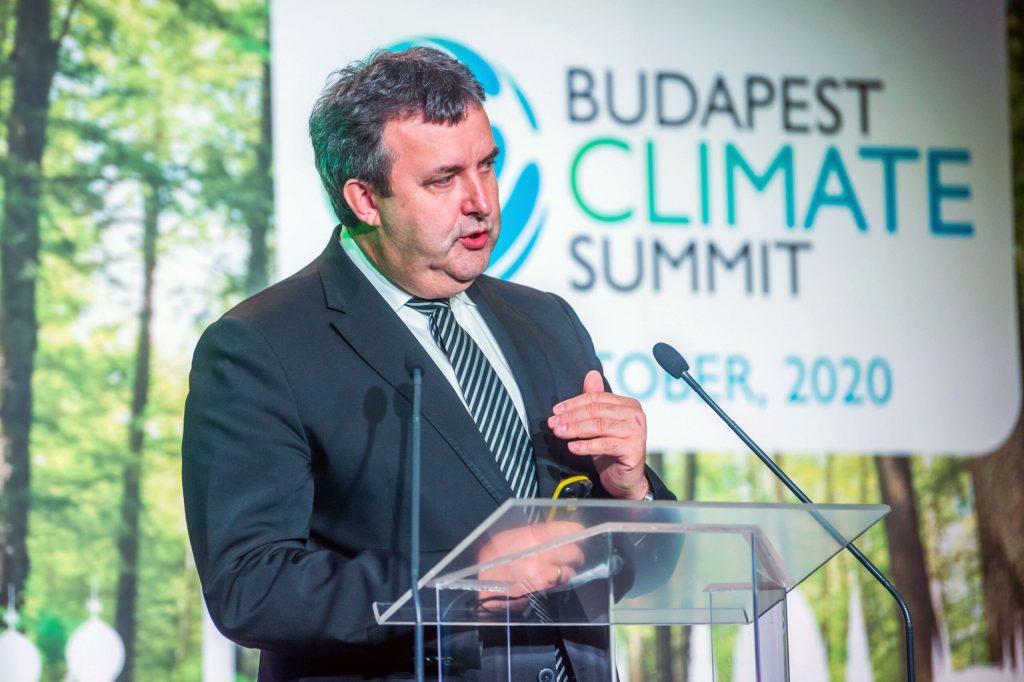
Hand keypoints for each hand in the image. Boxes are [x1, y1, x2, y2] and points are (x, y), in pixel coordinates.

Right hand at [476, 521, 584, 611]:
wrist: (484, 581)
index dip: (576, 531)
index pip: (567, 529)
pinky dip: (560, 580)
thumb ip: (531, 535)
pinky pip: (560, 582)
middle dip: (576, 554)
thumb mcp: (508, 537)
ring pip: (570, 569)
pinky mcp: (542, 587)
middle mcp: (543, 551)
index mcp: (534, 534)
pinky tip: (554, 579)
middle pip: (573, 551)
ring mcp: (544, 571)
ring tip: (564, 569)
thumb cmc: (493, 557)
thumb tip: (549, 536)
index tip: (579, 533)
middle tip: (574, 556)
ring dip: (569, 569)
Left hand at [547, 370, 649, 499]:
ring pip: (599, 425)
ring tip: (559, 432)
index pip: (597, 398)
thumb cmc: (612, 451)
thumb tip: (591, 374)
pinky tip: (573, 447)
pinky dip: (587, 446)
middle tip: (553, 423)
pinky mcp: (634, 449)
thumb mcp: (600, 424)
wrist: (626, 479)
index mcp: (628, 405)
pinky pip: (606, 444)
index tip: (556, 411)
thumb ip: (595, 401)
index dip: (574, 403)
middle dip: (571, 416)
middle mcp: (635, 415)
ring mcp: (636, 432)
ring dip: (575, 429)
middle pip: (597, 411)